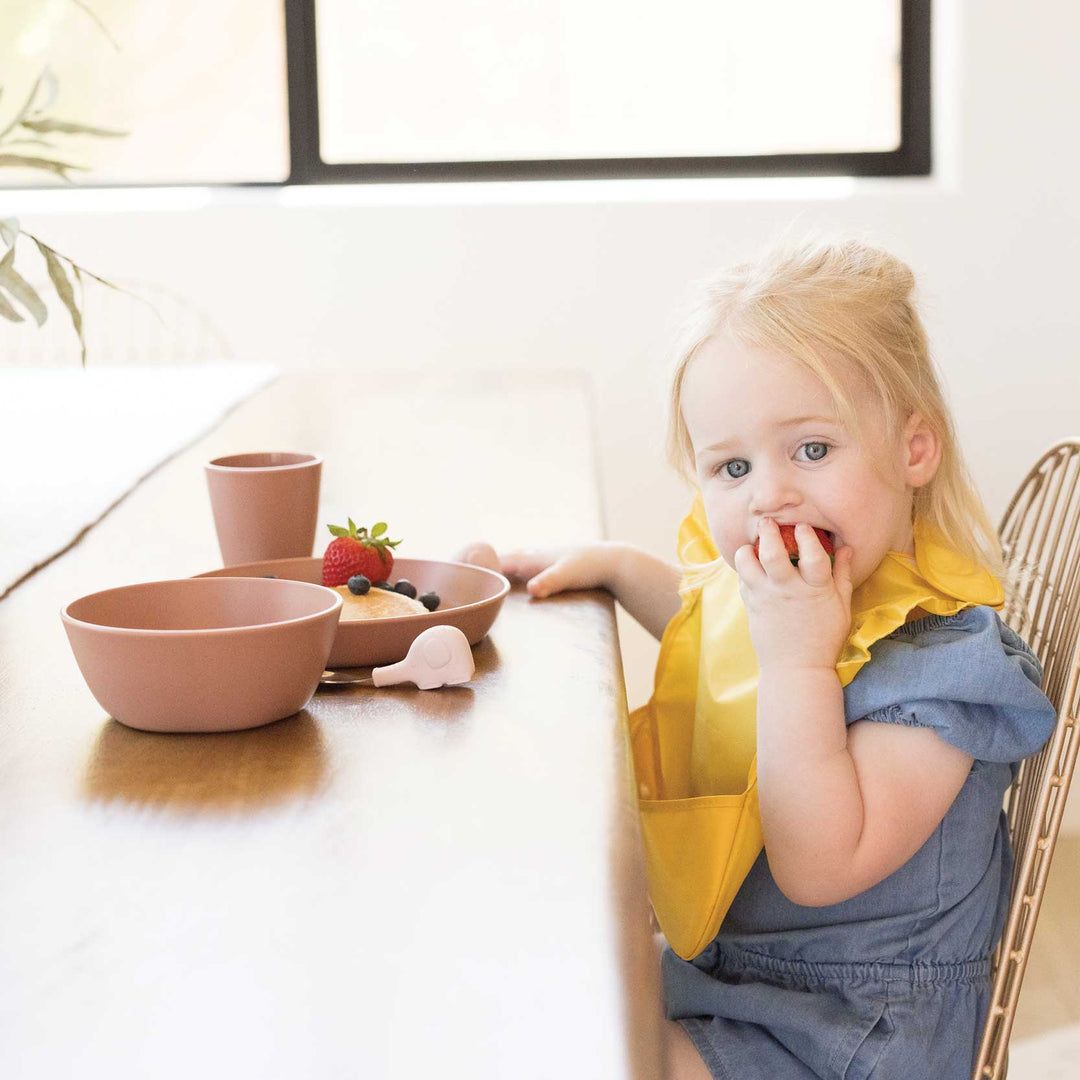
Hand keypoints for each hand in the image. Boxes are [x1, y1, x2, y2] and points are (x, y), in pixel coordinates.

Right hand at [465, 542, 610, 597]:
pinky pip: (519, 567)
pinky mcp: (545, 564)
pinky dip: (507, 571)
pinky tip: (507, 577)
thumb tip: (531, 589)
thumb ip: (549, 582)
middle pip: (497, 560)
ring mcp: (537, 558)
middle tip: (455, 576)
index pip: (495, 562)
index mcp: (529, 558)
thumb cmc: (587, 567)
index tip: (452, 573)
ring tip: (475, 576)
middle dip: (479, 567)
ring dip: (492, 568)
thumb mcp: (567, 575)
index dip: (475, 567)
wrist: (609, 560)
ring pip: (507, 562)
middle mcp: (529, 555)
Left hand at [733, 519, 853, 671]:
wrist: (797, 668)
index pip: (812, 555)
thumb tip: (846, 548)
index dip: (807, 536)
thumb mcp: (842, 606)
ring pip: (748, 565)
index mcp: (816, 590)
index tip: (802, 526)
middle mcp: (789, 591)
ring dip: (747, 550)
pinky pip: (742, 580)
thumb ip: (842, 575)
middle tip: (767, 521)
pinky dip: (744, 569)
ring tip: (752, 545)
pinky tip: (751, 565)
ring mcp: (767, 598)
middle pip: (773, 554)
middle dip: (768, 532)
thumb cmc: (824, 637)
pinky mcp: (752, 606)